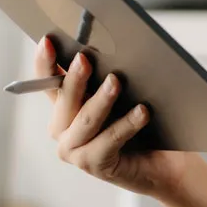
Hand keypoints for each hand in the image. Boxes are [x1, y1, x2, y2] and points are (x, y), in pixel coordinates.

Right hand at [35, 35, 183, 198]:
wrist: (161, 159)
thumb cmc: (136, 118)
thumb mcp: (117, 91)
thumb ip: (104, 73)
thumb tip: (105, 46)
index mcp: (62, 105)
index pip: (47, 79)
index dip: (45, 61)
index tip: (48, 41)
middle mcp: (62, 128)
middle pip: (65, 99)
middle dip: (75, 78)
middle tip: (85, 58)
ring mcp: (75, 150)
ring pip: (86, 120)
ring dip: (101, 100)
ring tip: (115, 82)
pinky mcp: (94, 165)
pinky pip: (109, 141)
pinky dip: (126, 124)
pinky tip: (142, 112)